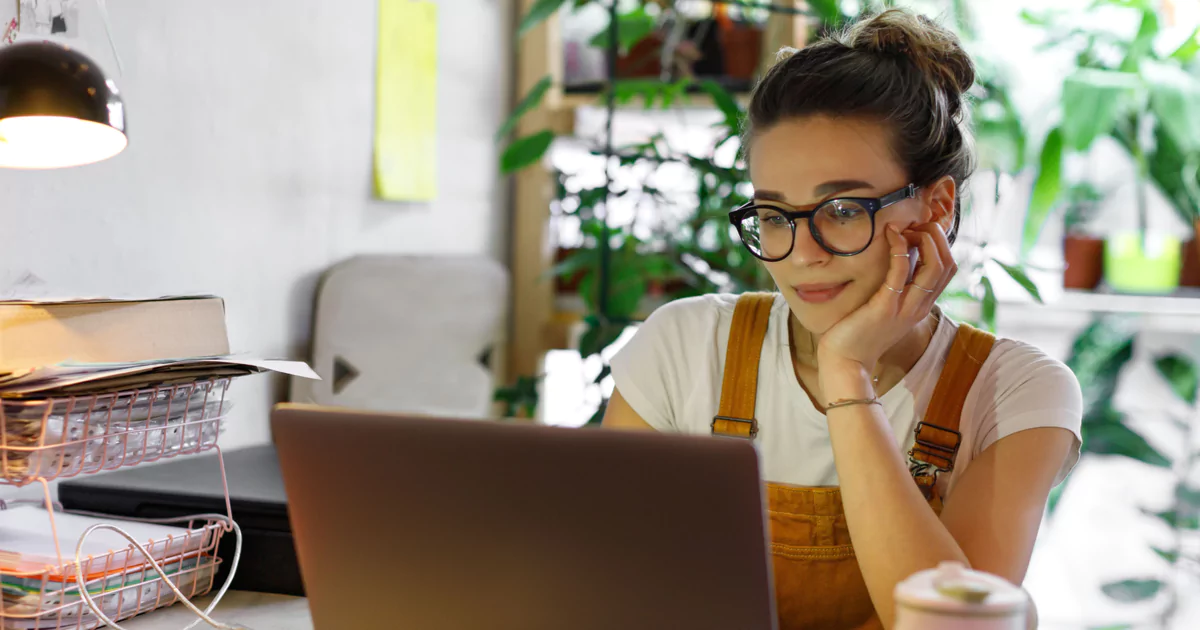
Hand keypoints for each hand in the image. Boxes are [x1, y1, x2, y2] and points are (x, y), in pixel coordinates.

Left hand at [816, 222, 956, 382]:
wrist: (846, 361)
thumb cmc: (860, 332)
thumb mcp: (887, 308)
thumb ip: (897, 288)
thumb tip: (899, 258)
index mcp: (922, 306)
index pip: (948, 269)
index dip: (940, 244)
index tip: (919, 230)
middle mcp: (919, 307)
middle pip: (948, 265)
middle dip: (937, 237)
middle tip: (915, 224)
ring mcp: (905, 308)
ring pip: (934, 267)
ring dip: (924, 239)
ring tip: (905, 227)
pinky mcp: (885, 306)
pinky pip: (901, 272)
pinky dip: (900, 249)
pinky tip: (891, 236)